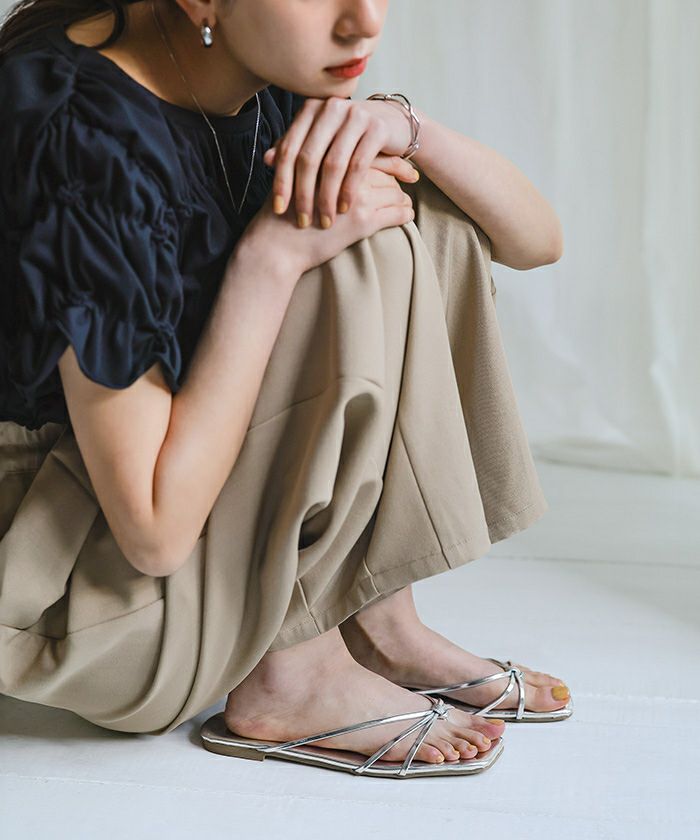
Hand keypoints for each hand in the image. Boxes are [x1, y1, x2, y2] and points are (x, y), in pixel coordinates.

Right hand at [238, 158, 414, 277]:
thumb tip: (333, 160)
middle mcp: (347, 173)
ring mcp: (357, 197)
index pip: (370, 151)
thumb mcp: (296, 179)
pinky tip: (407, 215)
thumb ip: (315, 164)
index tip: (402, 162)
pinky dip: (405, 214)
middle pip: (386, 170)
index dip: (390, 156)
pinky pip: (396, 213)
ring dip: (403, 198)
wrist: (276, 245)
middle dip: (401, 175)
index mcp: (332, 159)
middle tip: (412, 178)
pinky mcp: (362, 222)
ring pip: (394, 191)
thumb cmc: (283, 215)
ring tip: (405, 203)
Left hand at [262, 96, 419, 229]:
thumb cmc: (350, 138)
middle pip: (308, 158)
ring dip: (327, 197)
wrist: (394, 124)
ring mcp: (356, 116)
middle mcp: (331, 108)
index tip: (279, 209)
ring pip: (333, 164)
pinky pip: (358, 165)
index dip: (282, 180)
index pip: (289, 148)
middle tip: (302, 221)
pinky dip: (349, 190)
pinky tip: (344, 208)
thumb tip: (266, 160)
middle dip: (304, 194)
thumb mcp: (320, 141)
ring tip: (324, 221)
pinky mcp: (377, 129)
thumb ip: (295, 148)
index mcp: (311, 109)